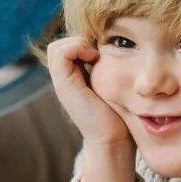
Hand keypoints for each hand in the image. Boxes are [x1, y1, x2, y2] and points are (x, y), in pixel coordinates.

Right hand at [46, 36, 132, 151]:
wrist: (113, 139)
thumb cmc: (120, 114)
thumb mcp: (114, 85)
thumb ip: (109, 70)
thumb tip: (123, 48)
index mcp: (74, 78)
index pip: (68, 46)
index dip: (84, 42)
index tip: (104, 51)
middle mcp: (64, 80)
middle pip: (59, 46)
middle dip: (79, 42)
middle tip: (99, 53)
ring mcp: (62, 82)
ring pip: (57, 47)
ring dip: (78, 44)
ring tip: (95, 56)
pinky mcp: (63, 84)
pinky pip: (60, 53)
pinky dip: (77, 48)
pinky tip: (94, 58)